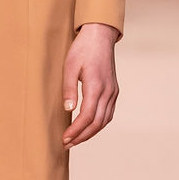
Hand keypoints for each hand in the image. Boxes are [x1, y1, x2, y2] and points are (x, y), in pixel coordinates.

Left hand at [62, 23, 119, 147]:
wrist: (100, 35)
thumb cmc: (82, 49)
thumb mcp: (69, 66)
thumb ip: (69, 89)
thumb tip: (68, 110)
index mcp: (96, 86)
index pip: (87, 116)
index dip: (76, 130)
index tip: (65, 138)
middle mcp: (108, 91)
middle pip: (97, 122)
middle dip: (82, 136)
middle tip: (67, 144)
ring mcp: (113, 92)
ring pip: (104, 120)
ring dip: (90, 133)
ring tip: (76, 139)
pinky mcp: (114, 90)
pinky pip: (108, 113)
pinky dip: (99, 124)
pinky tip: (88, 127)